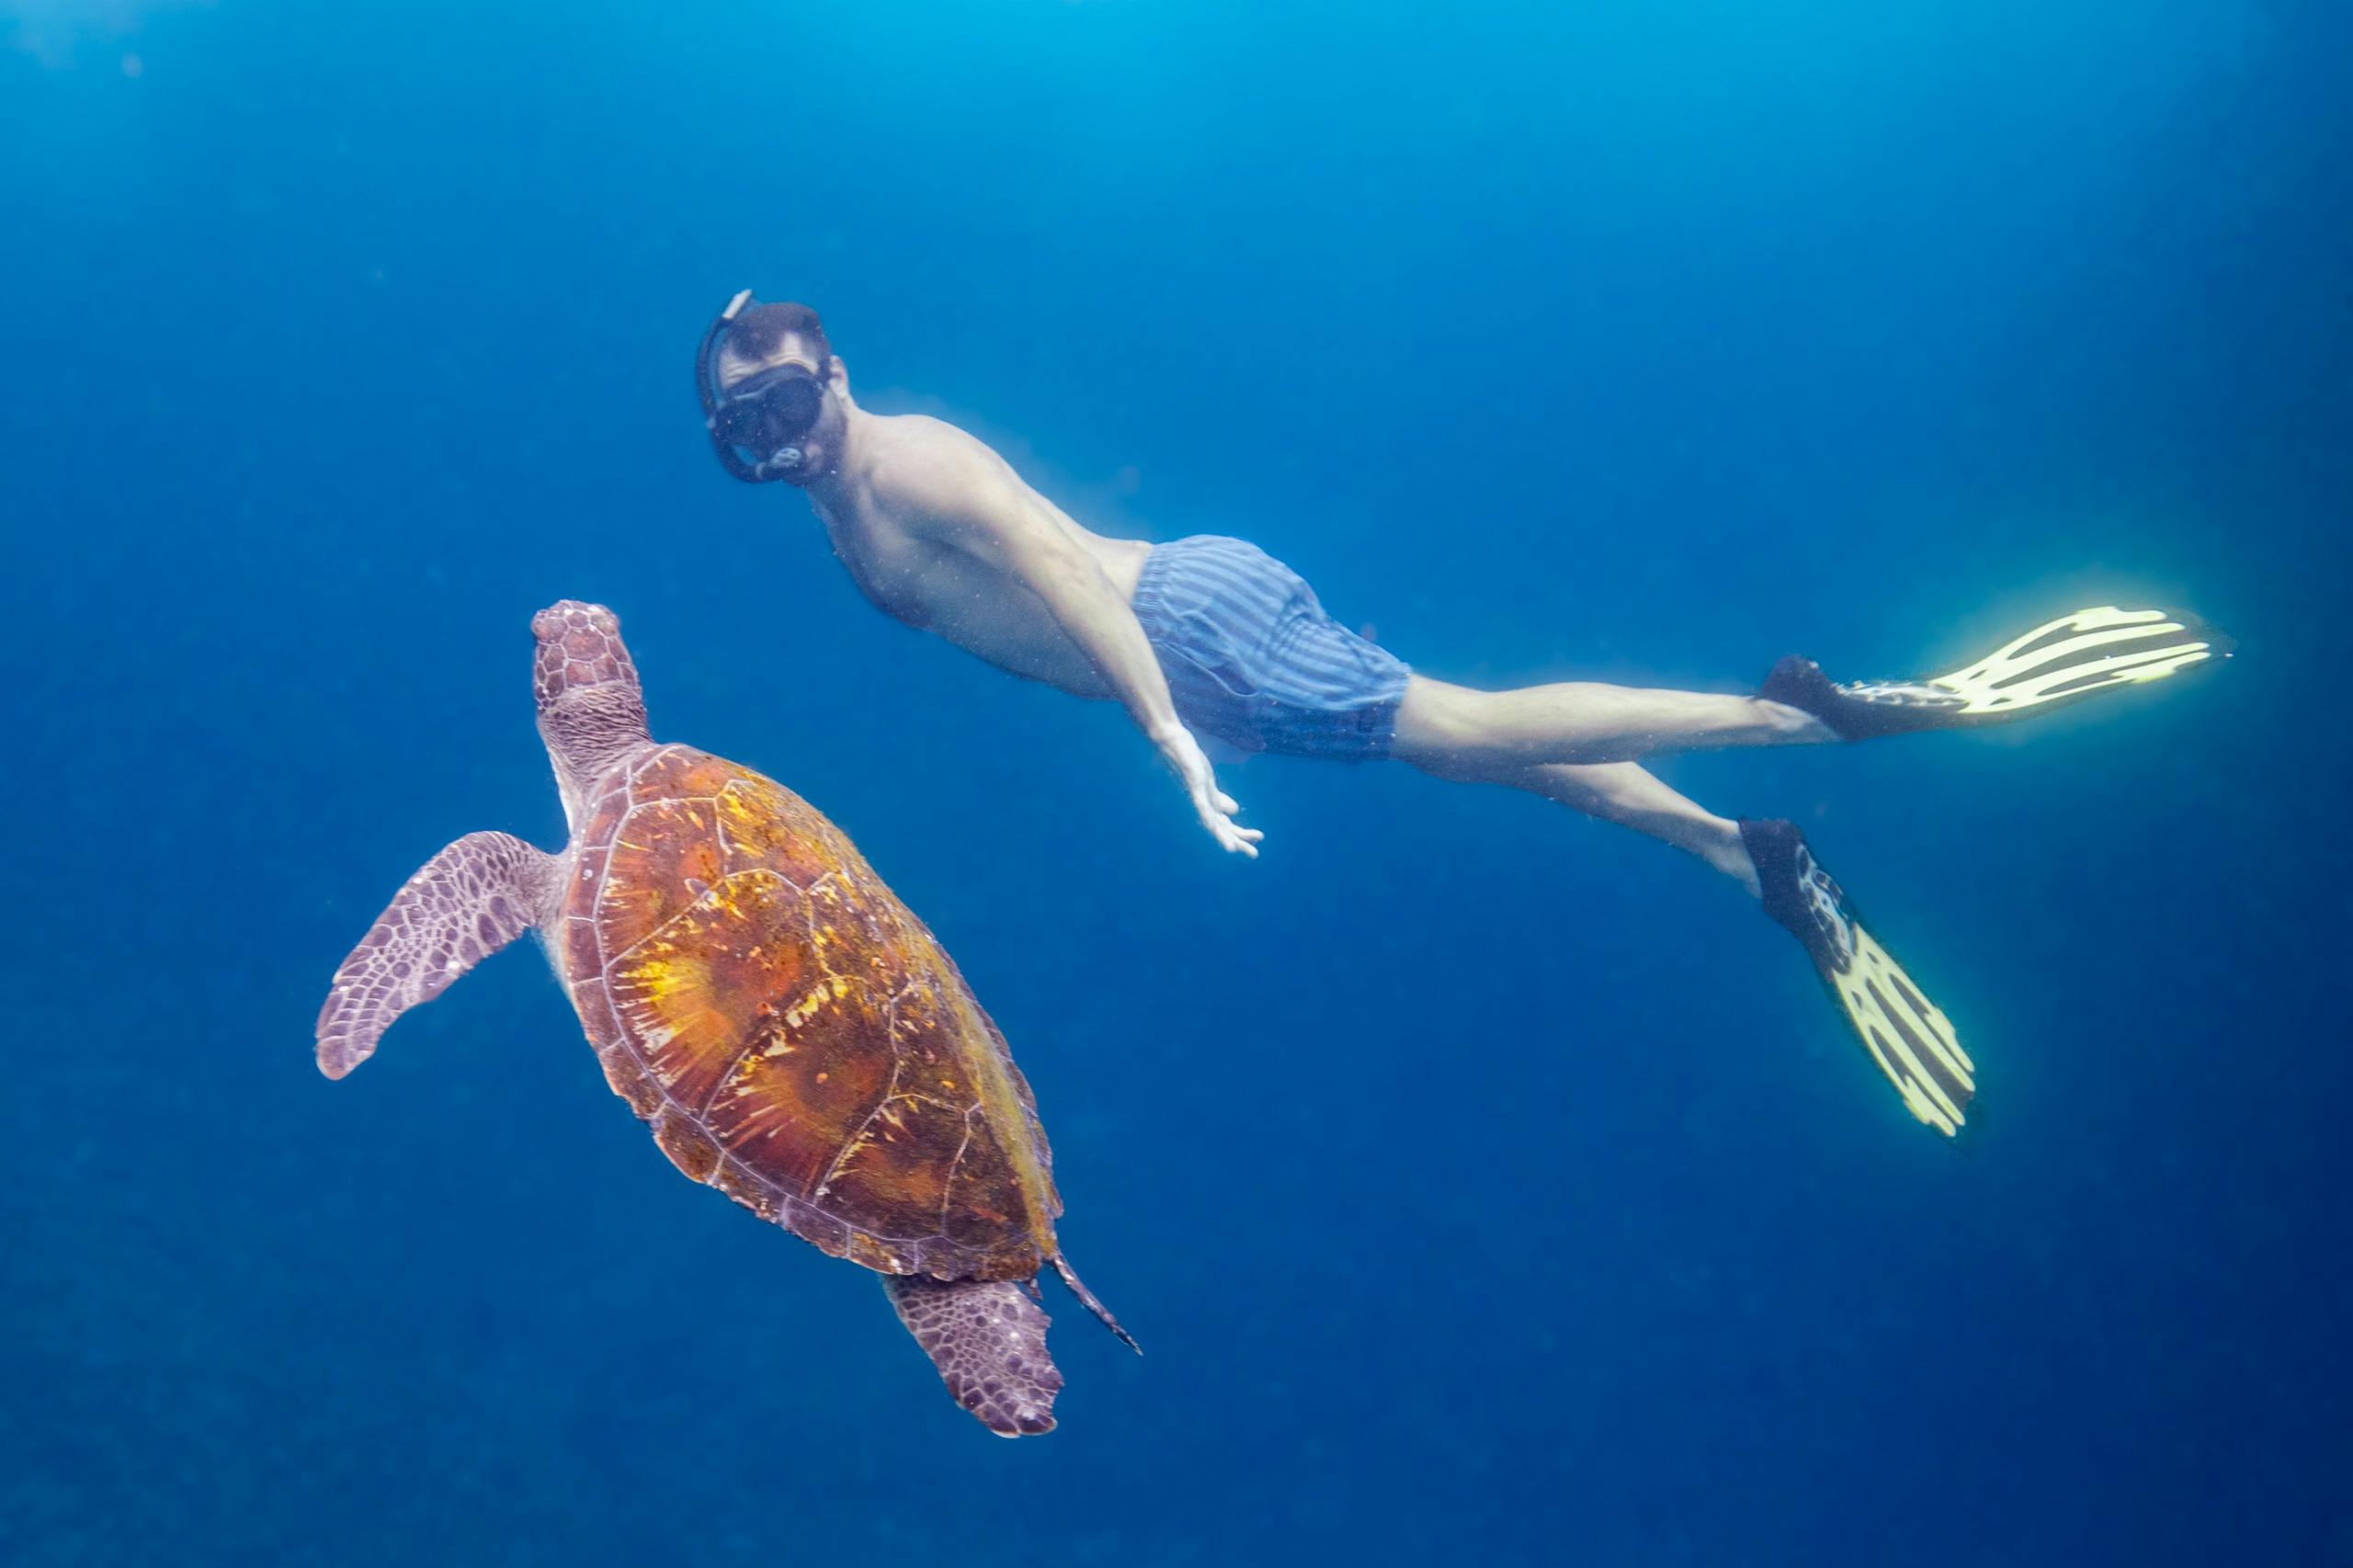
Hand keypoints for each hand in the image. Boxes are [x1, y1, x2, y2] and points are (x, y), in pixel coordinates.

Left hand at [1157, 725, 1262, 856]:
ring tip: (1233, 850)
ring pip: (1211, 823)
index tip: (1260, 839)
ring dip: (1222, 837)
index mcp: (1209, 805)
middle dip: (1238, 842)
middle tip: (1255, 855)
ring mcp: (1197, 798)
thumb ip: (1220, 800)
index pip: (1228, 825)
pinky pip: (1201, 806)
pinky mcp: (1193, 787)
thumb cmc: (1190, 762)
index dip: (1242, 834)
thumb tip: (1235, 811)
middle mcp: (1202, 806)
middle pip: (1222, 829)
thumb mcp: (1210, 786)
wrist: (1173, 744)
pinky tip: (1214, 826)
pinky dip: (1208, 817)